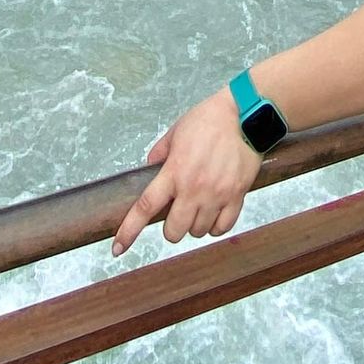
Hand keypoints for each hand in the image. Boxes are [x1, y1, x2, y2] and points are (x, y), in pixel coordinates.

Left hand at [112, 88, 262, 255]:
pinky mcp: (237, 196)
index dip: (129, 231)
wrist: (245, 115)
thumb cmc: (210, 119)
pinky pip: (223, 227)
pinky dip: (216, 226)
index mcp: (174, 171)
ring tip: (199, 208)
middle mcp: (194, 188)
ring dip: (195, 225)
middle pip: (174, 231)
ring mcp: (217, 194)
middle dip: (172, 228)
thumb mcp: (175, 132)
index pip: (145, 207)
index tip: (118, 247)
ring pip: (198, 232)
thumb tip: (150, 169)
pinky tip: (215, 213)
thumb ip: (159, 153)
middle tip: (177, 213)